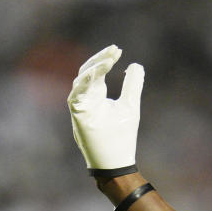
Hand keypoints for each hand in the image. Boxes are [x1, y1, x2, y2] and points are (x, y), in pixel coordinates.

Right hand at [67, 45, 143, 169]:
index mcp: (97, 94)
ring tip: (108, 60)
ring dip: (93, 68)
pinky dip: (84, 84)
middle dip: (99, 59)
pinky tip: (95, 74)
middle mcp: (86, 97)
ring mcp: (80, 106)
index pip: (97, 70)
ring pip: (80, 80)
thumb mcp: (130, 106)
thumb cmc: (121, 136)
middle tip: (114, 50)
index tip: (118, 50)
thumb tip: (136, 65)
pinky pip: (75, 96)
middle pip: (87, 71)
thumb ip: (132, 86)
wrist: (116, 161)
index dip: (106, 58)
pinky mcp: (77, 116)